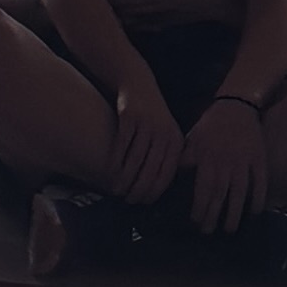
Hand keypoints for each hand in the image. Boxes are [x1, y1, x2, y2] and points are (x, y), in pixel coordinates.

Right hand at [109, 75, 182, 202]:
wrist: (138, 84)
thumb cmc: (151, 116)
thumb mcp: (166, 133)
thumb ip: (166, 156)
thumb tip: (158, 187)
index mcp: (175, 141)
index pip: (167, 173)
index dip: (155, 190)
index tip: (144, 202)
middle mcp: (164, 134)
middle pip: (151, 169)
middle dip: (139, 188)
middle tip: (129, 200)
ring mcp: (147, 125)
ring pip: (135, 160)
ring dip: (126, 178)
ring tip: (118, 190)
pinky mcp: (130, 117)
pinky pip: (122, 145)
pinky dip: (116, 160)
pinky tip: (111, 171)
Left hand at [181, 94, 269, 233]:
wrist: (236, 106)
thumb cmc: (210, 126)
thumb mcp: (191, 140)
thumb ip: (184, 161)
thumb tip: (170, 180)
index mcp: (207, 158)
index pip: (203, 188)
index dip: (200, 206)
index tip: (195, 221)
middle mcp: (226, 162)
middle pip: (220, 194)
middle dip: (214, 215)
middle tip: (209, 231)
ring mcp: (244, 161)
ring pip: (240, 191)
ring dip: (234, 212)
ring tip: (229, 229)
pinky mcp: (259, 159)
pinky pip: (260, 182)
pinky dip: (258, 197)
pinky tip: (254, 212)